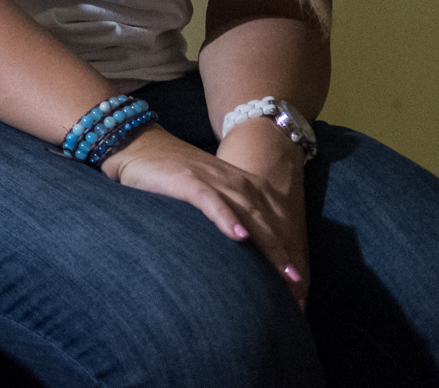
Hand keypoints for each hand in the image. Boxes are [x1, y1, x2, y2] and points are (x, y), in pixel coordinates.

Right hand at [102, 125, 308, 305]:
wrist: (137, 144)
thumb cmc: (171, 176)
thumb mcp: (210, 194)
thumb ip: (230, 215)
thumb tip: (245, 254)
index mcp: (245, 186)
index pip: (279, 223)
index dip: (293, 255)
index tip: (300, 291)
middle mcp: (237, 182)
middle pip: (272, 223)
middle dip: (289, 260)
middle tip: (300, 294)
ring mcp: (213, 180)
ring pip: (251, 215)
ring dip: (271, 247)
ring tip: (285, 277)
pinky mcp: (188, 180)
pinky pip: (212, 201)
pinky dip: (227, 218)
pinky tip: (239, 237)